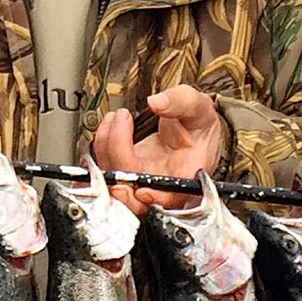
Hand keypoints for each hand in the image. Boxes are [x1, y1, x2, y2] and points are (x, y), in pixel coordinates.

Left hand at [92, 85, 225, 212]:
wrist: (191, 131)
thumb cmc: (199, 128)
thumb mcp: (200, 109)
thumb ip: (182, 102)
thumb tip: (157, 102)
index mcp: (185, 178)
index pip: (166, 198)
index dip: (150, 194)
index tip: (138, 175)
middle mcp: (160, 187)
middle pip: (129, 194)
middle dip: (117, 158)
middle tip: (120, 122)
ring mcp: (139, 182)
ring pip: (111, 182)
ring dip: (105, 147)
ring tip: (117, 117)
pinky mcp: (124, 174)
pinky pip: (104, 171)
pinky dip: (101, 147)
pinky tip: (110, 125)